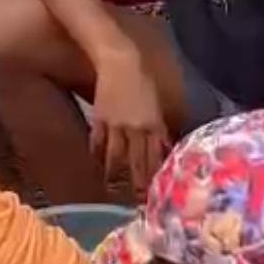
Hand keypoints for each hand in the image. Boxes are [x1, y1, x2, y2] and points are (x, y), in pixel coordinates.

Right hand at [91, 50, 168, 194]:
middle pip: (137, 161)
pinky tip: (98, 165)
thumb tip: (165, 145)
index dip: (156, 174)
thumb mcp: (158, 104)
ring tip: (114, 190)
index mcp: (153, 123)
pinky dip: (98, 155)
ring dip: (116, 175)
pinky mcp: (100, 119)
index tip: (157, 190)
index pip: (156, 155)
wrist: (119, 62)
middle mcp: (135, 128)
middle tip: (138, 201)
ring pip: (116, 156)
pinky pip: (98, 142)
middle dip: (138, 182)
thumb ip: (160, 126)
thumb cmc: (143, 79)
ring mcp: (116, 125)